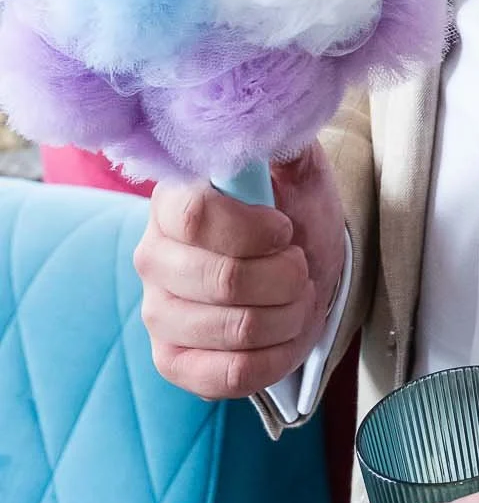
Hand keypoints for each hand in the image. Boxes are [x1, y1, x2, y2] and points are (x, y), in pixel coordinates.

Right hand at [133, 144, 345, 401]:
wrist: (298, 265)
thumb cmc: (293, 212)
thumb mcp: (299, 168)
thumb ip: (283, 145)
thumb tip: (270, 126)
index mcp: (173, 201)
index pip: (194, 217)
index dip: (253, 228)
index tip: (286, 229)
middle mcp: (153, 257)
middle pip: (223, 280)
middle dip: (286, 276)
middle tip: (301, 266)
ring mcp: (157, 314)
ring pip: (236, 330)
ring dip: (289, 315)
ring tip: (298, 296)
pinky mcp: (173, 362)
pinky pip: (229, 376)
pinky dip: (276, 357)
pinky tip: (285, 334)